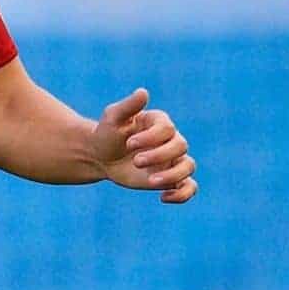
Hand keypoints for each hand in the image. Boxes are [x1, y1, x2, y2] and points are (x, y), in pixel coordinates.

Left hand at [91, 88, 196, 202]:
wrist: (100, 156)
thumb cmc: (106, 133)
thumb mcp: (113, 118)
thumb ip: (128, 106)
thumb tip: (143, 92)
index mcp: (159, 122)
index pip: (167, 129)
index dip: (151, 137)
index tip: (129, 143)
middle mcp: (170, 140)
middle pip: (181, 146)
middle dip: (159, 156)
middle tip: (136, 161)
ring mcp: (172, 160)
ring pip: (188, 166)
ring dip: (172, 175)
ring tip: (150, 182)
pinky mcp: (170, 178)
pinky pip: (189, 187)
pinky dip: (183, 194)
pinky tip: (163, 197)